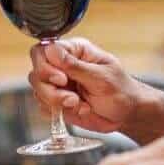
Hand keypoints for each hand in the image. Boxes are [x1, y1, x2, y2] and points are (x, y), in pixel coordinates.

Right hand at [28, 37, 142, 133]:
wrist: (127, 114)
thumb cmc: (121, 91)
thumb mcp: (101, 77)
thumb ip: (75, 66)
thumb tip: (51, 50)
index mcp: (74, 51)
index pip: (43, 51)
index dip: (46, 66)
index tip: (62, 79)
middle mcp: (62, 66)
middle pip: (36, 73)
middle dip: (51, 90)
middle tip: (72, 98)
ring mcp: (59, 85)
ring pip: (38, 92)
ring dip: (57, 102)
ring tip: (79, 105)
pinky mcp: (58, 103)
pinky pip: (44, 107)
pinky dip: (59, 112)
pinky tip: (79, 110)